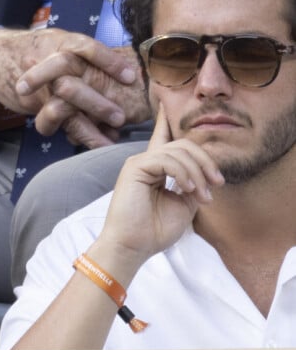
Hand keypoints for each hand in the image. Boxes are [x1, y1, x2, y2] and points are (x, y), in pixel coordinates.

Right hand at [0, 26, 137, 146]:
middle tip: (120, 117)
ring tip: (107, 140)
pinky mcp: (29, 103)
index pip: (85, 48)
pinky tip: (91, 141)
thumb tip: (123, 70)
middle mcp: (46, 62)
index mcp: (58, 42)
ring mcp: (36, 85)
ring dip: (86, 128)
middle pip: (72, 84)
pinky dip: (73, 134)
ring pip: (61, 110)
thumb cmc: (32, 48)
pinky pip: (49, 123)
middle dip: (97, 103)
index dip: (109, 61)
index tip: (130, 76)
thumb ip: (81, 53)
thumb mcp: (56, 40)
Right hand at [99, 104, 224, 264]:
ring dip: (198, 174)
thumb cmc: (154, 231)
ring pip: (179, 151)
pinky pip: (167, 159)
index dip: (165, 120)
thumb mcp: (183, 206)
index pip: (163, 138)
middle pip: (183, 144)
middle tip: (216, 185)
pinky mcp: (135, 167)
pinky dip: (183, 173)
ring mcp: (139, 162)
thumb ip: (192, 185)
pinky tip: (186, 189)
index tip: (166, 102)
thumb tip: (202, 175)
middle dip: (205, 161)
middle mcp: (145, 161)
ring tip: (202, 197)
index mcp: (155, 168)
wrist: (133, 246)